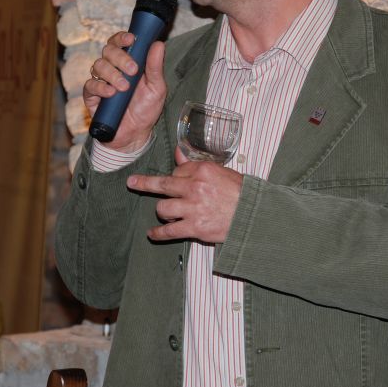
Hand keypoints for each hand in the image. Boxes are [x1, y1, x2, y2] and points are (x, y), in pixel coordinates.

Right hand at [84, 32, 166, 151]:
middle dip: (120, 58)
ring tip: (124, 88)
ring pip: (98, 65)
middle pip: (108, 50)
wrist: (135, 134)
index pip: (119, 42)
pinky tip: (111, 93)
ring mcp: (101, 81)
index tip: (131, 39)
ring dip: (112, 74)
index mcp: (128, 62)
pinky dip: (101, 87)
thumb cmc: (146, 109)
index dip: (122, 37)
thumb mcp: (157, 88)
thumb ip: (155, 67)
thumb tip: (157, 44)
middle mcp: (112, 68)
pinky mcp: (92, 96)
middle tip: (133, 71)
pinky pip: (90, 85)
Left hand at [128, 147, 243, 243]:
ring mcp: (193, 208)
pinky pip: (169, 232)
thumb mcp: (221, 172)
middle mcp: (194, 187)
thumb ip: (196, 164)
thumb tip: (178, 153)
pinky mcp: (194, 228)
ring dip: (162, 211)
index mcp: (202, 170)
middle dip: (144, 183)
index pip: (177, 170)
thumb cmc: (241, 193)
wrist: (254, 216)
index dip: (176, 176)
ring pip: (163, 208)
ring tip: (166, 214)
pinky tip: (152, 233)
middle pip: (162, 185)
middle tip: (132, 183)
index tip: (176, 181)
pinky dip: (158, 233)